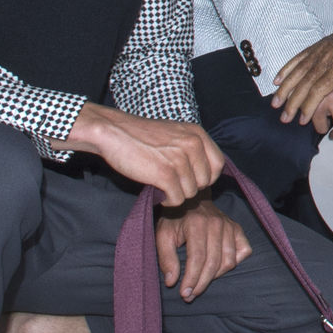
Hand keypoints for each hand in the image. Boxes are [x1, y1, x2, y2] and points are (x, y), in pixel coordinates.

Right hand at [59, 104, 223, 205]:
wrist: (113, 132)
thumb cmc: (141, 136)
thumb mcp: (175, 133)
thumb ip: (192, 148)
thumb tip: (204, 173)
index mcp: (197, 133)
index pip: (218, 164)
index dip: (207, 177)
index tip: (192, 180)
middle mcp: (192, 144)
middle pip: (205, 181)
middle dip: (190, 187)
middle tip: (173, 185)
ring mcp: (179, 159)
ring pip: (191, 192)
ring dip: (177, 194)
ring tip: (163, 186)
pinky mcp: (165, 174)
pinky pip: (177, 199)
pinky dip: (168, 200)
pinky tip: (159, 192)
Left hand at [153, 198, 251, 300]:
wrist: (191, 199)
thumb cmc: (175, 219)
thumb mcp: (163, 235)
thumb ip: (166, 258)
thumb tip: (172, 282)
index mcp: (196, 224)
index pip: (198, 258)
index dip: (191, 279)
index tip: (184, 293)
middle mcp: (217, 224)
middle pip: (213, 262)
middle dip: (201, 283)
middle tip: (190, 295)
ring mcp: (230, 226)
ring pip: (229, 260)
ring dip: (215, 277)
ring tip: (201, 283)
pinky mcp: (237, 228)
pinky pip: (244, 251)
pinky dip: (234, 262)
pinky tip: (219, 268)